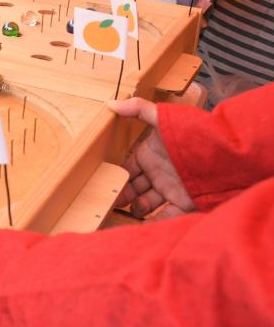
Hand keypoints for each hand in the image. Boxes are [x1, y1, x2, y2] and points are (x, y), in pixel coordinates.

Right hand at [108, 97, 194, 218]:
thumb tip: (110, 103)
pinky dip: (155, 221)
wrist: (223, 156)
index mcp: (149, 155)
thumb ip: (138, 109)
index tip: (104, 183)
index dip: (116, 176)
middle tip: (111, 201)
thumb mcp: (162, 118)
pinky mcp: (184, 203)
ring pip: (148, 202)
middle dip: (123, 194)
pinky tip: (144, 223)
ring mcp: (171, 188)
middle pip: (135, 187)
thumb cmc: (189, 134)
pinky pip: (166, 215)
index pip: (127, 168)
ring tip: (128, 210)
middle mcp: (158, 173)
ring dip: (137, 207)